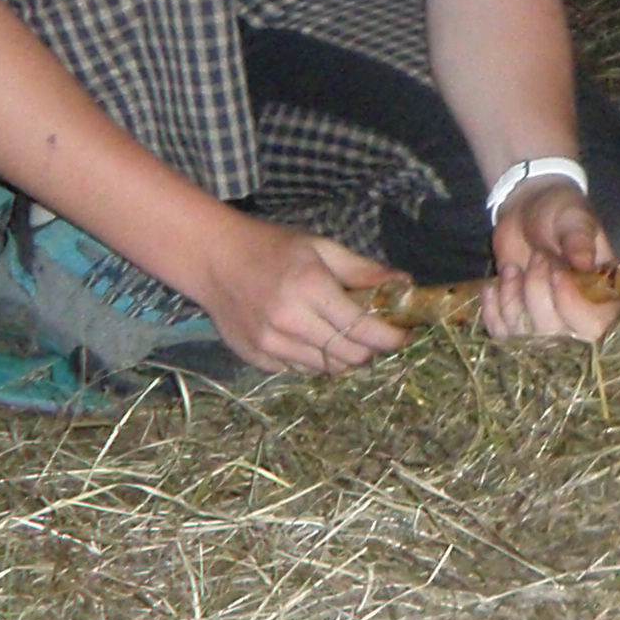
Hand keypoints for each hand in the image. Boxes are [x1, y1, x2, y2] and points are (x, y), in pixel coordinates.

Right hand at [194, 217, 411, 375]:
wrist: (214, 260)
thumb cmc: (272, 248)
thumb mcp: (321, 248)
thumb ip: (363, 271)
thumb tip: (404, 284)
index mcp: (309, 288)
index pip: (362, 328)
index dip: (390, 337)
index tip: (405, 335)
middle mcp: (288, 321)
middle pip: (348, 355)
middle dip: (371, 349)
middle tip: (377, 335)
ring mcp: (269, 344)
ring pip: (325, 368)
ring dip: (344, 357)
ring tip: (345, 336)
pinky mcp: (255, 357)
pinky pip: (299, 371)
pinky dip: (315, 361)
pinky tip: (313, 339)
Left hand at [482, 174, 619, 342]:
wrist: (529, 208)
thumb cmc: (561, 211)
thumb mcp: (574, 217)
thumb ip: (579, 238)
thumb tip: (584, 262)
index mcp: (603, 294)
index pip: (594, 325)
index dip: (571, 305)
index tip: (557, 273)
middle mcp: (577, 315)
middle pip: (556, 336)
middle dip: (538, 294)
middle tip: (537, 258)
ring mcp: (545, 320)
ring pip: (525, 336)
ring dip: (513, 299)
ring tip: (513, 267)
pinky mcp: (516, 320)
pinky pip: (501, 333)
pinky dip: (492, 310)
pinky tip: (494, 285)